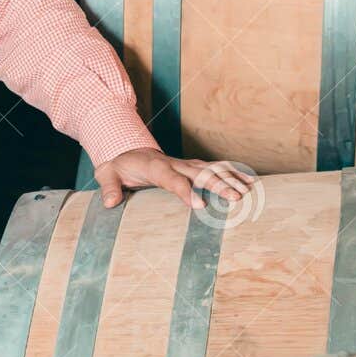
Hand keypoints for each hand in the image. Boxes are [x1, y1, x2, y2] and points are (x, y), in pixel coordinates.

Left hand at [93, 148, 256, 210]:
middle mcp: (174, 163)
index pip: (172, 179)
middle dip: (218, 184)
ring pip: (211, 169)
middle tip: (236, 197)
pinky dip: (232, 172)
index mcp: (154, 166)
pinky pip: (214, 168)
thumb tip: (111, 203)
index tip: (199, 205)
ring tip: (248, 190)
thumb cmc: (118, 167)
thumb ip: (108, 187)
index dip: (185, 191)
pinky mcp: (192, 167)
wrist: (126, 152)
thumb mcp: (106, 174)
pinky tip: (249, 180)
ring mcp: (185, 164)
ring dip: (230, 178)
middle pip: (199, 173)